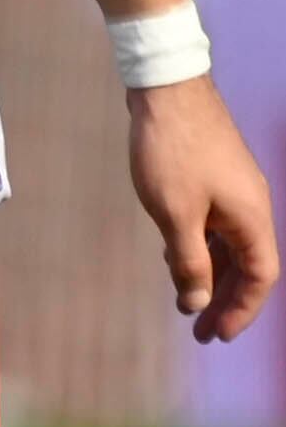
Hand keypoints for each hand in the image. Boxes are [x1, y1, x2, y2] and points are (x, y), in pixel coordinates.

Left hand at [131, 76, 277, 344]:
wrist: (166, 90)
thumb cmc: (171, 151)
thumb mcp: (174, 214)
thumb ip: (188, 261)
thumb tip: (196, 302)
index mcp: (252, 217)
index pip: (261, 277)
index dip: (241, 310)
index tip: (215, 335)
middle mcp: (251, 206)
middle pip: (247, 266)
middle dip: (224, 300)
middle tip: (198, 333)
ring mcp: (233, 192)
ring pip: (229, 246)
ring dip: (209, 276)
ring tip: (185, 304)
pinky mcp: (214, 180)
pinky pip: (214, 226)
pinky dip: (199, 248)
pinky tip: (174, 259)